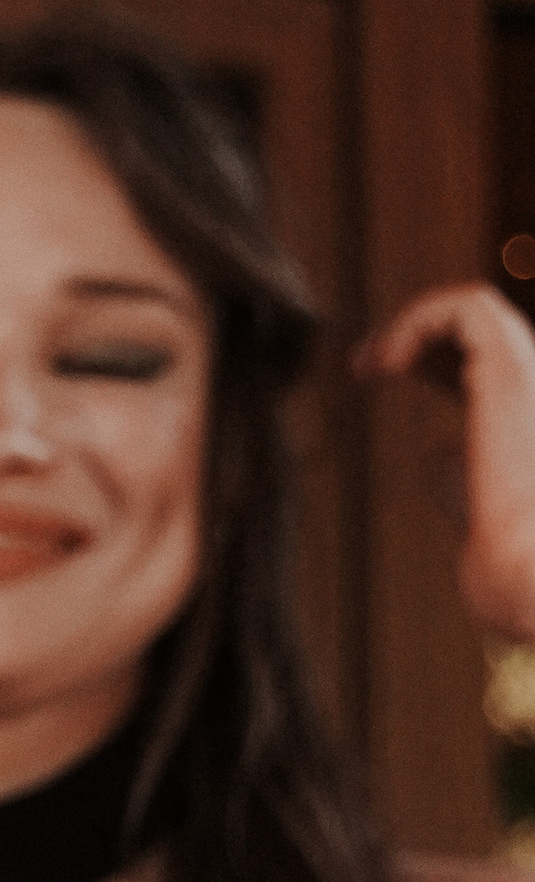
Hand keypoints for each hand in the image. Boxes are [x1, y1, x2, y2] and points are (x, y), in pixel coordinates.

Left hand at [353, 283, 534, 633]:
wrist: (531, 575)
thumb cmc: (509, 566)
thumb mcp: (476, 511)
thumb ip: (458, 473)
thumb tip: (435, 451)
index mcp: (530, 417)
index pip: (482, 363)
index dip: (430, 358)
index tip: (376, 372)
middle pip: (479, 329)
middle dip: (416, 332)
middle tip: (365, 364)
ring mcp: (533, 372)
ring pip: (476, 306)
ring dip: (412, 321)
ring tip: (373, 364)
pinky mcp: (513, 366)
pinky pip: (466, 305)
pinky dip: (418, 320)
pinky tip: (388, 364)